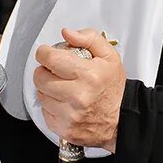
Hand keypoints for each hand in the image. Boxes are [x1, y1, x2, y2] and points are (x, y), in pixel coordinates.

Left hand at [33, 27, 123, 151]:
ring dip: (47, 88)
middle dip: (45, 70)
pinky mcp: (64, 129)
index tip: (48, 53)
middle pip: (39, 77)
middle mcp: (77, 96)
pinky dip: (50, 105)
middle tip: (55, 71)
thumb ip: (88, 38)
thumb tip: (67, 33)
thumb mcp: (109, 56)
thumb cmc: (114, 88)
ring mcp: (70, 115)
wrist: (122, 121)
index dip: (45, 52)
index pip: (50, 59)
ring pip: (40, 94)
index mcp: (88, 75)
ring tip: (62, 87)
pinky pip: (44, 112)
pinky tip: (63, 102)